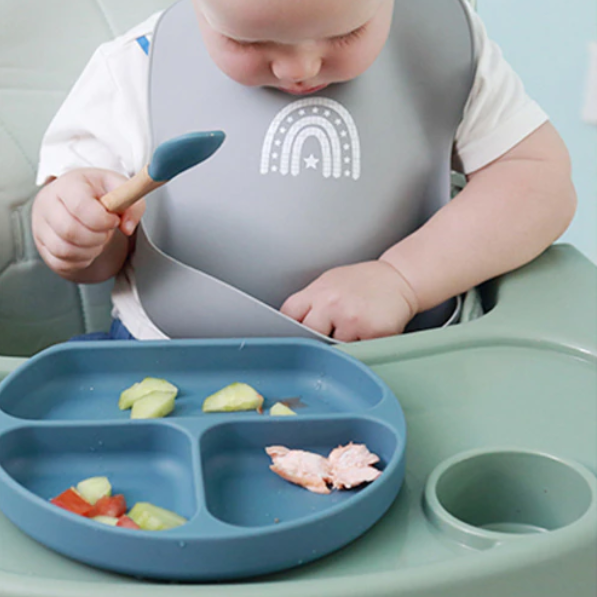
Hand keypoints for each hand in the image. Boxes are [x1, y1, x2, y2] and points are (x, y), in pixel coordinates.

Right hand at [32, 168, 145, 278]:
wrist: (76, 200)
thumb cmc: (98, 194)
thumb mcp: (120, 190)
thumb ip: (133, 205)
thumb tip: (127, 228)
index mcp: (68, 185)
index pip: (80, 206)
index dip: (102, 219)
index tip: (114, 220)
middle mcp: (47, 203)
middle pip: (70, 231)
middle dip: (97, 237)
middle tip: (106, 231)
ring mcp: (40, 226)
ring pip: (64, 250)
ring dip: (90, 250)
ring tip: (97, 239)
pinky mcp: (42, 246)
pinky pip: (61, 262)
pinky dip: (81, 260)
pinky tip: (87, 248)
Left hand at [280, 261, 418, 341]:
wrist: (400, 278)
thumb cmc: (364, 282)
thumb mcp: (329, 284)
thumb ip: (311, 303)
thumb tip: (293, 325)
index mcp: (318, 292)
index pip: (289, 316)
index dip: (292, 327)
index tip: (297, 332)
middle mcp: (332, 304)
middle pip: (309, 336)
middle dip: (318, 337)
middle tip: (331, 330)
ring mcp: (352, 320)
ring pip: (334, 348)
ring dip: (342, 343)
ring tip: (354, 327)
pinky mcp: (373, 333)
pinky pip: (358, 351)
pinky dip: (362, 346)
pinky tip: (367, 331)